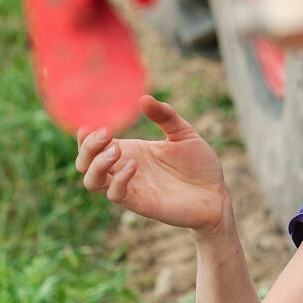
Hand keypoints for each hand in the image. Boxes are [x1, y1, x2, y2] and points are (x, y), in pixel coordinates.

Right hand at [76, 95, 228, 232]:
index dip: (86, 137)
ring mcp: (131, 188)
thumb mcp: (184, 133)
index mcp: (131, 151)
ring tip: (116, 149)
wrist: (217, 194)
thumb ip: (165, 116)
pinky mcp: (141, 204)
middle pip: (84, 163)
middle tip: (107, 134)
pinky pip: (116, 195)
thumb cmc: (200, 165)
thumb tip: (143, 99)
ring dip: (96, 164)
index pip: (93, 146)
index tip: (95, 125)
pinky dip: (118, 180)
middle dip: (88, 147)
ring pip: (92, 182)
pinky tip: (134, 165)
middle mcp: (125, 170)